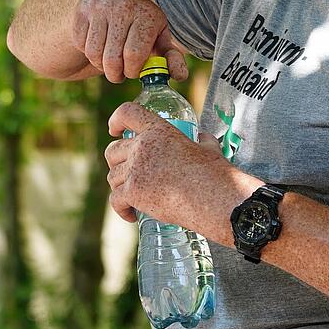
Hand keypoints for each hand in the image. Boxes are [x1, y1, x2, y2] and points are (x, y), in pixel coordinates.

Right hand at [73, 0, 188, 83]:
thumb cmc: (142, 24)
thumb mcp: (160, 37)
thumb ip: (170, 57)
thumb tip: (180, 76)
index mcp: (146, 14)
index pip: (133, 55)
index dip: (132, 70)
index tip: (134, 70)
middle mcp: (123, 6)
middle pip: (112, 59)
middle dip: (116, 74)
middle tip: (119, 73)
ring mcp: (100, 6)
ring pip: (94, 54)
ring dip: (101, 65)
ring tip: (110, 61)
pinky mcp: (83, 9)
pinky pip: (81, 44)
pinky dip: (88, 52)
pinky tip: (99, 46)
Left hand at [105, 102, 230, 227]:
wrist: (215, 200)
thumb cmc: (215, 175)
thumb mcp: (209, 149)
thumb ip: (202, 141)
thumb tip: (203, 138)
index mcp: (159, 130)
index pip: (127, 113)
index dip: (116, 120)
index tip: (114, 130)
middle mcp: (142, 146)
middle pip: (113, 151)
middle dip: (116, 163)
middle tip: (127, 174)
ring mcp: (135, 169)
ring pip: (112, 178)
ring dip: (120, 188)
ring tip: (133, 198)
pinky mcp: (133, 192)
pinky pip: (115, 201)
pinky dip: (122, 210)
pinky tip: (132, 215)